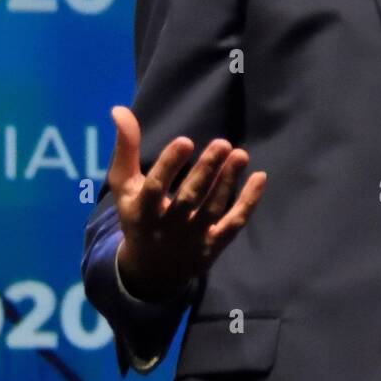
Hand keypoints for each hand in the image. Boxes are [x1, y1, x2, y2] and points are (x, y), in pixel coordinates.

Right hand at [107, 105, 266, 302]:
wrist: (151, 270)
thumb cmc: (139, 216)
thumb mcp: (125, 187)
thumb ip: (126, 148)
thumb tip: (120, 109)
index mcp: (142, 211)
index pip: (156, 188)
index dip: (169, 165)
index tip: (185, 141)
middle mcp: (167, 227)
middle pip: (189, 198)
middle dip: (205, 171)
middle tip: (222, 143)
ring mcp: (193, 238)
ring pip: (213, 209)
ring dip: (228, 182)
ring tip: (240, 154)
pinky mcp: (214, 245)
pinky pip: (233, 224)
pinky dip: (248, 203)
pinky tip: (260, 177)